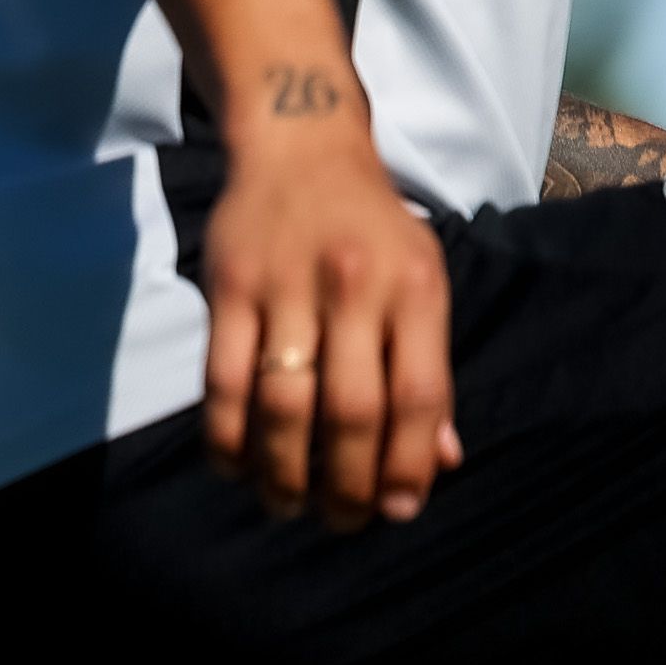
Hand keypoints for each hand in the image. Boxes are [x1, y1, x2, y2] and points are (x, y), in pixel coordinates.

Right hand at [200, 108, 457, 527]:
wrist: (299, 143)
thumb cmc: (372, 227)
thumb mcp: (422, 280)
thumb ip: (429, 368)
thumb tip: (441, 461)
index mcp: (415, 289)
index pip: (419, 395)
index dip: (409, 464)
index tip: (398, 509)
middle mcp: (354, 287)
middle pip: (352, 410)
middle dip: (347, 484)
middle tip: (342, 521)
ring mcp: (286, 286)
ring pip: (283, 403)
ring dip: (283, 472)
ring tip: (288, 505)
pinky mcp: (229, 286)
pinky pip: (224, 379)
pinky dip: (227, 435)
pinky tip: (236, 466)